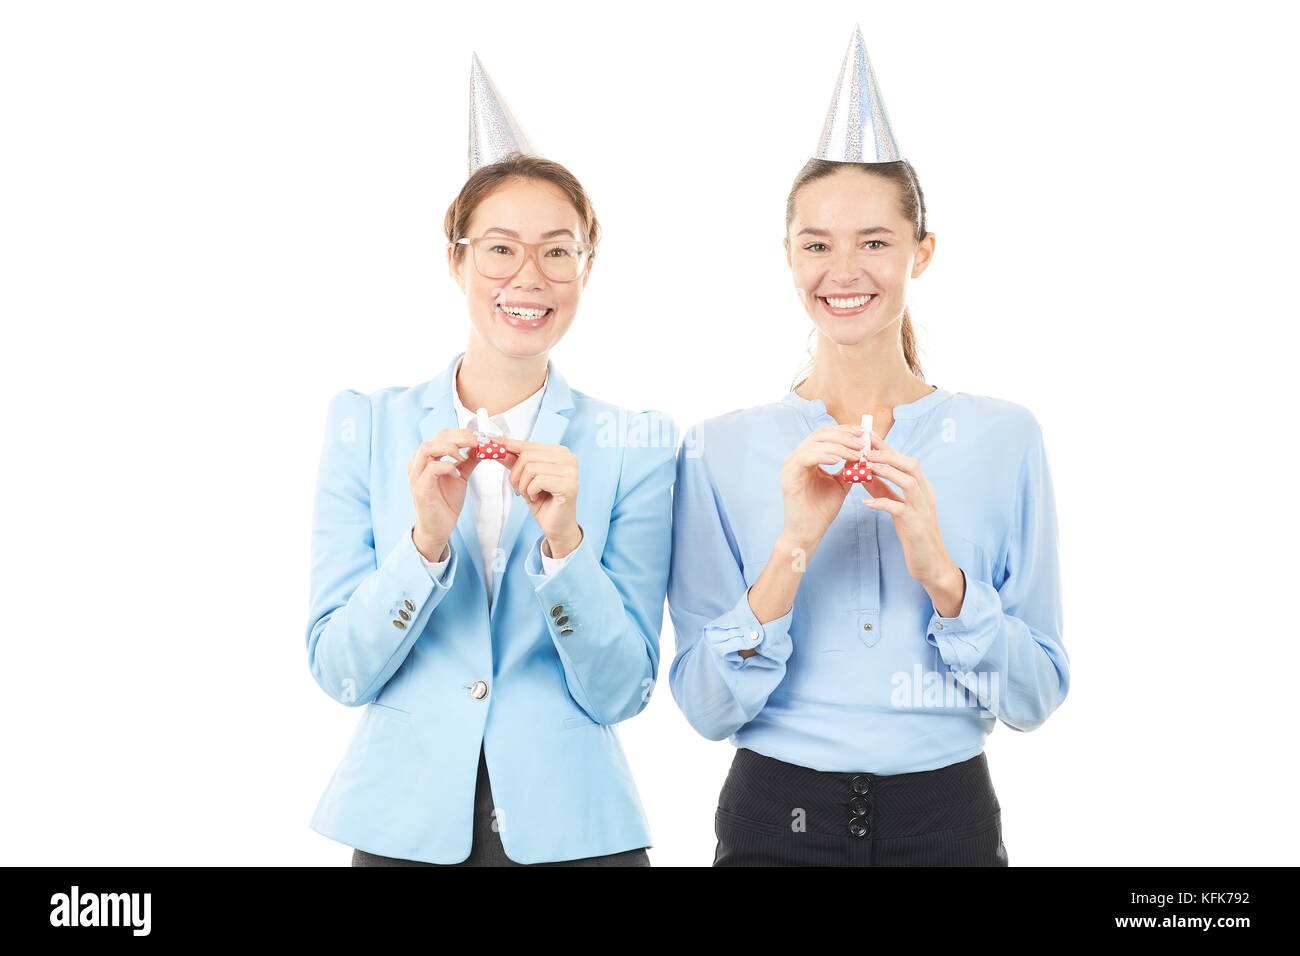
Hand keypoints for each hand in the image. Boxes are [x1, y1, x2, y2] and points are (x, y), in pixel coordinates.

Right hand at [407, 427, 479, 559]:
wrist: (437, 529)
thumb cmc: (445, 503)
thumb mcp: (460, 477)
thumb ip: (468, 461)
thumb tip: (482, 447)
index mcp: (427, 458)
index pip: (442, 436)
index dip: (462, 433)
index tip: (481, 437)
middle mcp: (418, 463)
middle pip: (436, 438)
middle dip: (460, 437)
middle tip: (479, 442)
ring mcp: (416, 475)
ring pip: (428, 448)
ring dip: (451, 447)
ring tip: (466, 454)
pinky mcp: (420, 488)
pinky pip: (431, 469)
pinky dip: (446, 466)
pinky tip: (457, 473)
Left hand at [496, 436, 582, 557]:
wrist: (557, 526)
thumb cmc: (544, 501)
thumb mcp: (525, 478)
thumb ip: (514, 461)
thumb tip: (497, 447)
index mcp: (560, 452)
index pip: (529, 444)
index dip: (509, 445)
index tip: (493, 441)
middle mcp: (568, 458)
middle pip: (527, 456)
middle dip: (516, 475)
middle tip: (521, 488)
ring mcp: (571, 471)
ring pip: (530, 468)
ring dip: (523, 485)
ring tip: (531, 494)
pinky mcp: (569, 485)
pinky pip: (538, 481)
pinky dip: (531, 492)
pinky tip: (537, 498)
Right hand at [779, 423, 866, 553]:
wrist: (808, 532)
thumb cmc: (822, 509)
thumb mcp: (841, 483)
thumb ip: (849, 467)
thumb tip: (864, 451)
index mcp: (807, 457)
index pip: (825, 434)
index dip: (845, 431)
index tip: (865, 434)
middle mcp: (796, 458)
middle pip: (820, 434)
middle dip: (844, 436)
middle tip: (863, 442)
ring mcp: (791, 466)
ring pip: (814, 443)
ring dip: (839, 446)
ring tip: (857, 454)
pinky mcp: (789, 477)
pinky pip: (806, 458)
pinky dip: (824, 455)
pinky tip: (839, 460)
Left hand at [859, 434, 962, 600]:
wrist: (931, 563)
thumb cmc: (914, 534)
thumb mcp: (898, 507)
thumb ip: (882, 490)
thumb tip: (864, 473)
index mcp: (921, 487)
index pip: (905, 460)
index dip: (887, 448)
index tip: (868, 436)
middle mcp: (925, 494)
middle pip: (910, 465)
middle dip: (889, 454)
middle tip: (866, 447)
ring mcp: (923, 509)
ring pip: (908, 482)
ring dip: (887, 472)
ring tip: (867, 466)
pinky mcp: (916, 526)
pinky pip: (899, 509)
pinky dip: (882, 503)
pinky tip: (866, 503)